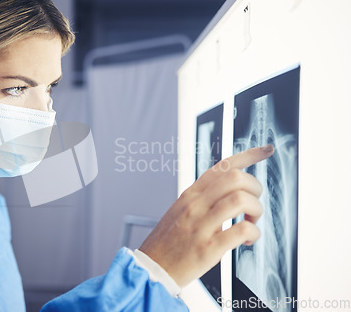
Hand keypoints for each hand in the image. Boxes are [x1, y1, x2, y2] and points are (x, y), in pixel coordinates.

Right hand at [139, 145, 273, 286]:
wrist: (152, 268)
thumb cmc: (168, 242)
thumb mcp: (180, 210)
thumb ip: (202, 198)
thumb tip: (228, 189)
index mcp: (190, 195)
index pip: (222, 166)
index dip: (248, 155)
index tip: (266, 150)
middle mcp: (195, 206)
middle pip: (235, 178)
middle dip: (255, 188)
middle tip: (253, 204)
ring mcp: (201, 226)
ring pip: (240, 200)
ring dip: (256, 210)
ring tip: (251, 222)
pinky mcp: (208, 248)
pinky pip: (241, 231)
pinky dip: (253, 234)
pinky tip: (247, 240)